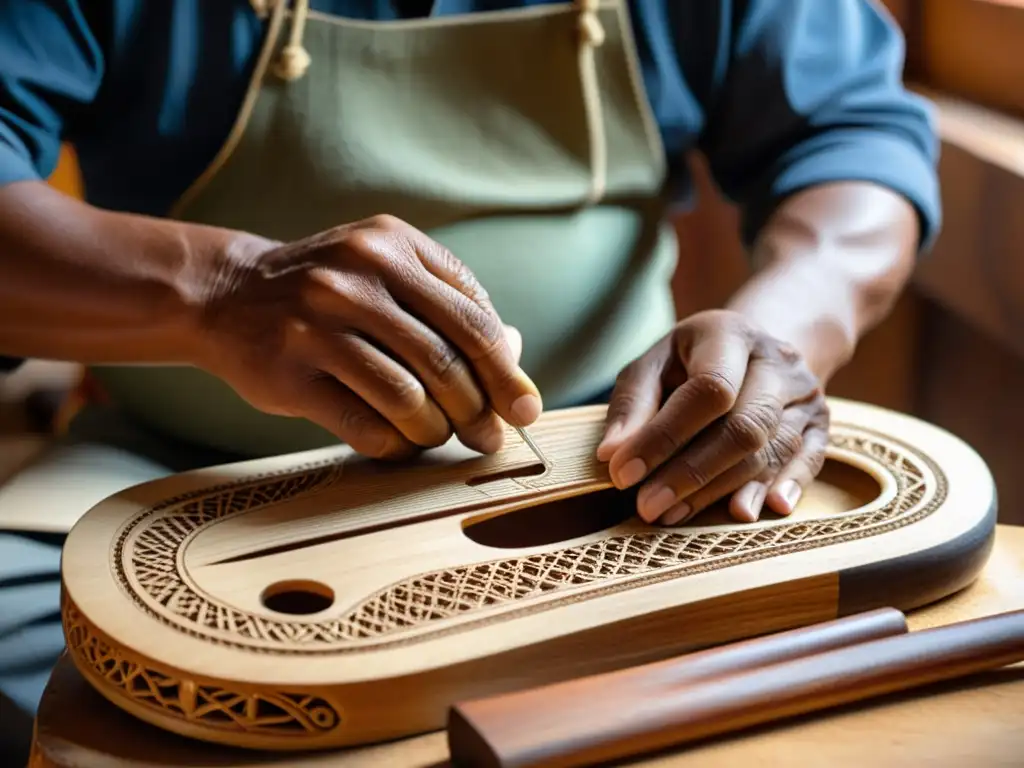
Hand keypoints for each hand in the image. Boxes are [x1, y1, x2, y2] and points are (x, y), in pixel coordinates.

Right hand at [188, 214, 541, 458]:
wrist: (225, 294)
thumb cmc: (327, 292)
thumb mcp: (385, 271)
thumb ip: (447, 304)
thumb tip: (515, 353)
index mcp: (393, 246)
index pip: (472, 315)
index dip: (506, 369)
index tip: (523, 407)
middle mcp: (356, 276)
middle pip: (447, 358)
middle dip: (480, 409)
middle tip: (490, 437)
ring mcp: (318, 323)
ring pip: (408, 396)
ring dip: (435, 430)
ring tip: (437, 437)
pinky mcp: (289, 371)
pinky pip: (362, 423)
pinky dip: (393, 443)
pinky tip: (398, 443)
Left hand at [596, 309, 828, 524]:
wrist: (755, 349)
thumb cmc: (691, 362)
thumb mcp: (653, 364)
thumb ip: (632, 405)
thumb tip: (612, 456)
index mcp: (730, 334)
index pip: (708, 389)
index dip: (665, 436)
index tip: (624, 474)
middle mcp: (776, 361)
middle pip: (744, 426)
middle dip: (691, 473)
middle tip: (648, 508)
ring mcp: (805, 393)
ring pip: (770, 451)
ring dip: (719, 491)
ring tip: (673, 516)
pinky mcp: (822, 424)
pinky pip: (808, 462)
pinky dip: (779, 489)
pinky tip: (747, 513)